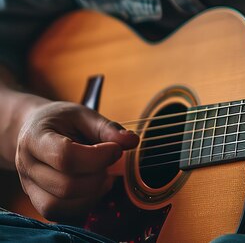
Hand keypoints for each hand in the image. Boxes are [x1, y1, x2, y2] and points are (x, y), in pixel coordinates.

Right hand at [15, 100, 138, 221]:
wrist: (35, 129)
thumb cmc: (61, 120)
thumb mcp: (84, 114)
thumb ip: (107, 128)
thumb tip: (132, 141)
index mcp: (35, 138)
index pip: (65, 156)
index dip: (98, 157)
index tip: (116, 149)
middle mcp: (27, 166)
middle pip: (65, 185)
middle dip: (98, 176)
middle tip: (112, 161)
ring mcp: (29, 187)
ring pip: (60, 205)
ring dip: (92, 193)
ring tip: (105, 175)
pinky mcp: (38, 201)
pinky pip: (60, 214)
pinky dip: (84, 203)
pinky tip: (95, 186)